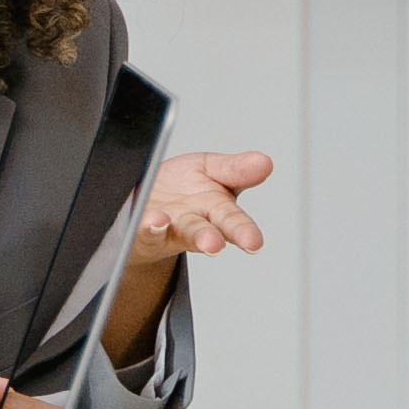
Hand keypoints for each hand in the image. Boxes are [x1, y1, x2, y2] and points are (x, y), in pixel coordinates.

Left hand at [140, 149, 275, 260]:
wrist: (144, 199)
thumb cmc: (181, 187)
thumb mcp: (210, 169)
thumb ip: (235, 169)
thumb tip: (265, 162)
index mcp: (216, 209)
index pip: (233, 220)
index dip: (244, 231)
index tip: (254, 243)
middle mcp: (194, 223)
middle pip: (206, 232)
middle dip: (211, 239)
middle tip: (215, 245)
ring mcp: (168, 228)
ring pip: (177, 234)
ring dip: (180, 237)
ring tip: (180, 232)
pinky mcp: (143, 230)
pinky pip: (146, 230)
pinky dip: (150, 227)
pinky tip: (153, 221)